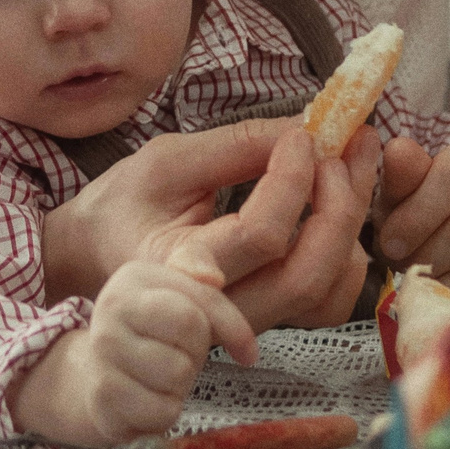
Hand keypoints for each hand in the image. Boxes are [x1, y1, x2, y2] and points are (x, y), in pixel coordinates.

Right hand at [8, 245, 257, 447]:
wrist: (97, 373)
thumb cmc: (154, 333)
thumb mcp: (183, 297)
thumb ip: (206, 286)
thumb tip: (213, 278)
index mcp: (134, 277)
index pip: (199, 308)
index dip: (231, 330)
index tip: (245, 351)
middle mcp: (111, 308)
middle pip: (191, 338)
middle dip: (197, 353)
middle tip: (179, 355)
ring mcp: (102, 351)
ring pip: (178, 376)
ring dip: (181, 385)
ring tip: (161, 376)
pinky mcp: (101, 396)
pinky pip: (163, 411)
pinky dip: (165, 412)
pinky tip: (148, 400)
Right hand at [40, 119, 379, 331]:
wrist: (95, 255)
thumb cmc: (123, 205)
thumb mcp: (166, 161)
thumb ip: (236, 148)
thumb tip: (306, 128)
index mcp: (180, 271)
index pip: (261, 235)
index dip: (293, 179)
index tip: (302, 133)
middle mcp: (218, 310)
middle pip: (307, 275)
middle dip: (339, 206)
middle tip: (345, 145)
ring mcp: (245, 320)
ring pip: (324, 287)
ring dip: (350, 218)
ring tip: (354, 155)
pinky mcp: (265, 312)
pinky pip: (323, 288)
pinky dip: (342, 237)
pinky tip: (340, 188)